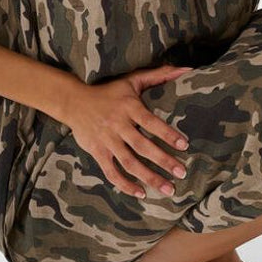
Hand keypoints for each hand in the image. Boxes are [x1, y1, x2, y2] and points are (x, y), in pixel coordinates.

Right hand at [66, 64, 193, 198]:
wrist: (74, 102)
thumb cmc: (109, 91)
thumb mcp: (132, 80)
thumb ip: (159, 75)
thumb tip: (186, 68)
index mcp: (129, 106)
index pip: (151, 122)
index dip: (167, 134)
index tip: (184, 145)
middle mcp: (118, 124)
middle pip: (142, 146)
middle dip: (163, 161)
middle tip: (182, 172)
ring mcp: (107, 140)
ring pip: (129, 162)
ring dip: (149, 177)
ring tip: (168, 189)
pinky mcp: (97, 152)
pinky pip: (111, 172)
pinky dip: (125, 184)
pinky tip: (140, 193)